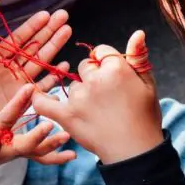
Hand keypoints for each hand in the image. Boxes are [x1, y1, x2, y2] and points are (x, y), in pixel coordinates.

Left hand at [0, 9, 72, 134]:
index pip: (13, 42)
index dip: (29, 28)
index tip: (45, 14)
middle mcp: (6, 74)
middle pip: (31, 49)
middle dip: (48, 32)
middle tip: (64, 16)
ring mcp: (16, 89)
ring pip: (39, 65)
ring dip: (54, 49)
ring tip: (68, 32)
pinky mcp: (23, 107)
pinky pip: (40, 92)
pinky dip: (52, 79)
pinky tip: (65, 67)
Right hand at [0, 68, 75, 184]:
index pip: (6, 119)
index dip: (18, 104)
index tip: (31, 89)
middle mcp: (3, 149)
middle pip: (25, 146)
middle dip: (39, 137)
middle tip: (54, 126)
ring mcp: (13, 154)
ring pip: (37, 154)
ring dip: (53, 146)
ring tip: (69, 137)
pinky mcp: (20, 155)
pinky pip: (40, 157)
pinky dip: (55, 156)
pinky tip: (72, 155)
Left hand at [32, 31, 164, 164]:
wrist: (136, 152)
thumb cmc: (144, 117)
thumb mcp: (148, 84)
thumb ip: (138, 56)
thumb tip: (138, 32)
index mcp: (116, 68)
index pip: (101, 52)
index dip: (106, 63)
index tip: (112, 77)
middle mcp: (95, 80)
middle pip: (85, 67)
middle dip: (93, 77)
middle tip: (106, 97)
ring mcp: (79, 98)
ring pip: (72, 86)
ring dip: (79, 94)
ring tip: (96, 113)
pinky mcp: (68, 116)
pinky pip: (44, 104)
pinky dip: (39, 100)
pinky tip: (36, 97)